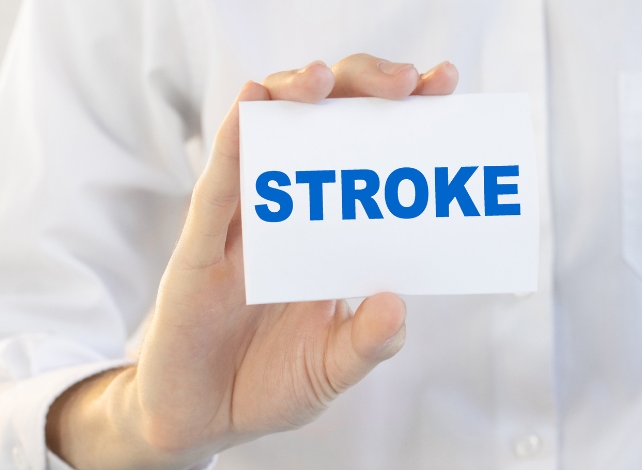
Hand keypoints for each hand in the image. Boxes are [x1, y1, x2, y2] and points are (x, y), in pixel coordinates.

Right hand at [45, 54, 458, 469]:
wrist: (203, 420)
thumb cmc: (271, 383)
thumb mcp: (334, 368)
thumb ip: (368, 343)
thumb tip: (396, 304)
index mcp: (330, 235)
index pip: (369, 156)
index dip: (403, 115)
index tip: (441, 84)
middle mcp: (288, 215)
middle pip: (324, 125)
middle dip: (362, 89)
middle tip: (402, 83)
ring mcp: (243, 226)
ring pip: (267, 138)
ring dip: (295, 96)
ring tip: (324, 78)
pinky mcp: (199, 247)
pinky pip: (217, 186)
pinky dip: (235, 143)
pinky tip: (253, 105)